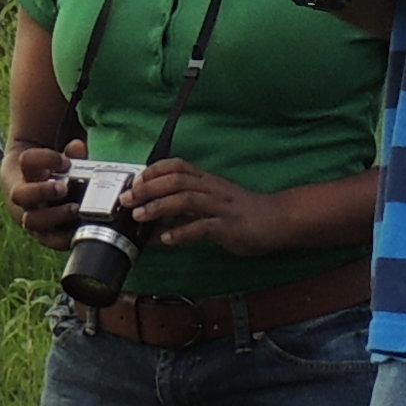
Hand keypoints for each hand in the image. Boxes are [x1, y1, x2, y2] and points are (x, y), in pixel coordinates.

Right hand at [4, 141, 85, 247]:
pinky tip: (82, 229)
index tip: (64, 161)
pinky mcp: (45, 235)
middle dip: (43, 190)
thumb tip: (77, 147)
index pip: (27, 161)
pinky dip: (67, 237)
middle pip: (21, 195)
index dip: (46, 159)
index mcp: (23, 173)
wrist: (34, 197)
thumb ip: (69, 154)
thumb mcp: (56, 162)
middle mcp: (23, 198)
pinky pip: (53, 240)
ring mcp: (32, 218)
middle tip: (63, 187)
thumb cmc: (46, 175)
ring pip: (33, 222)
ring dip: (56, 215)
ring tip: (76, 209)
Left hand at [122, 158, 286, 256]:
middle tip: (127, 200)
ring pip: (186, 199)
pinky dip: (182, 232)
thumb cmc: (243, 213)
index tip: (134, 181)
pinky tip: (167, 240)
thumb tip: (155, 222)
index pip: (177, 166)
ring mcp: (221, 206)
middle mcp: (212, 189)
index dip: (154, 170)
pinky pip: (203, 227)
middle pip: (176, 180)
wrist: (278, 220)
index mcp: (207, 181)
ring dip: (159, 207)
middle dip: (148, 188)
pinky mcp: (229, 226)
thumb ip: (185, 212)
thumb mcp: (212, 207)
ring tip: (139, 217)